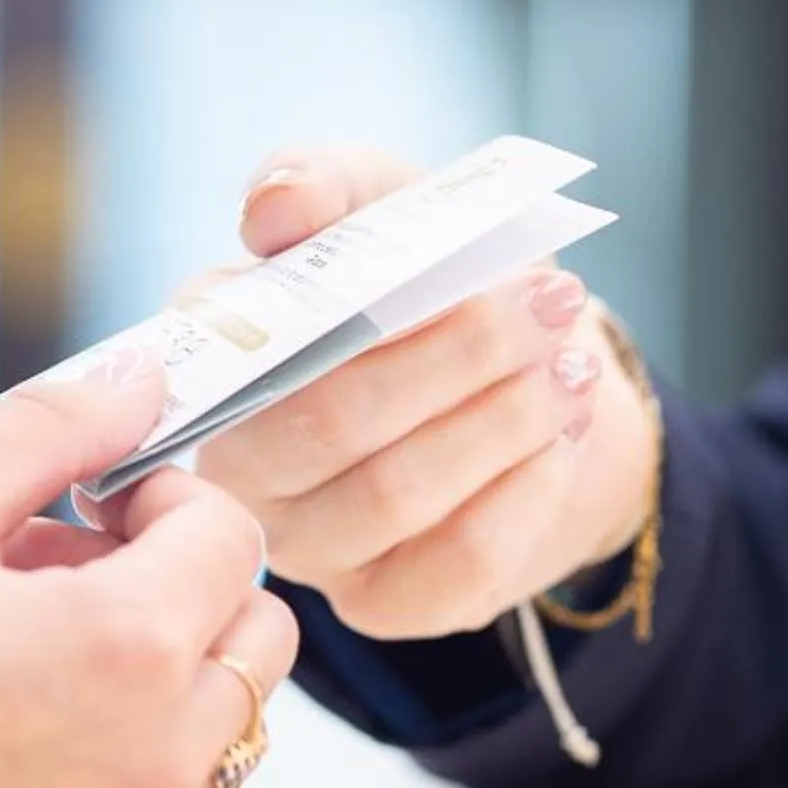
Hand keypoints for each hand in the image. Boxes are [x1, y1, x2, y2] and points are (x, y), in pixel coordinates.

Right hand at [0, 354, 293, 787]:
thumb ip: (59, 427)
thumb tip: (150, 378)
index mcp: (128, 647)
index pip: (233, 539)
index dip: (168, 497)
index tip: (91, 500)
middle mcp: (156, 757)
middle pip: (259, 638)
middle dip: (187, 582)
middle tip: (66, 564)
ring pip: (227, 726)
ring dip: (169, 667)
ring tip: (34, 642)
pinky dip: (135, 746)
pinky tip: (19, 719)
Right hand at [192, 149, 656, 643]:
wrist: (528, 380)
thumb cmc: (438, 287)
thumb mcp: (390, 207)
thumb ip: (325, 182)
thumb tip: (278, 207)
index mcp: (217, 357)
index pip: (253, 343)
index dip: (353, 309)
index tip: (469, 262)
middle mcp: (238, 463)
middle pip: (329, 423)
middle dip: (459, 356)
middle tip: (550, 302)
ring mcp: (305, 546)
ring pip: (394, 495)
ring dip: (502, 420)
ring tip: (570, 364)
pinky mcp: (382, 604)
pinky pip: (454, 565)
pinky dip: (525, 490)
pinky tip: (561, 437)